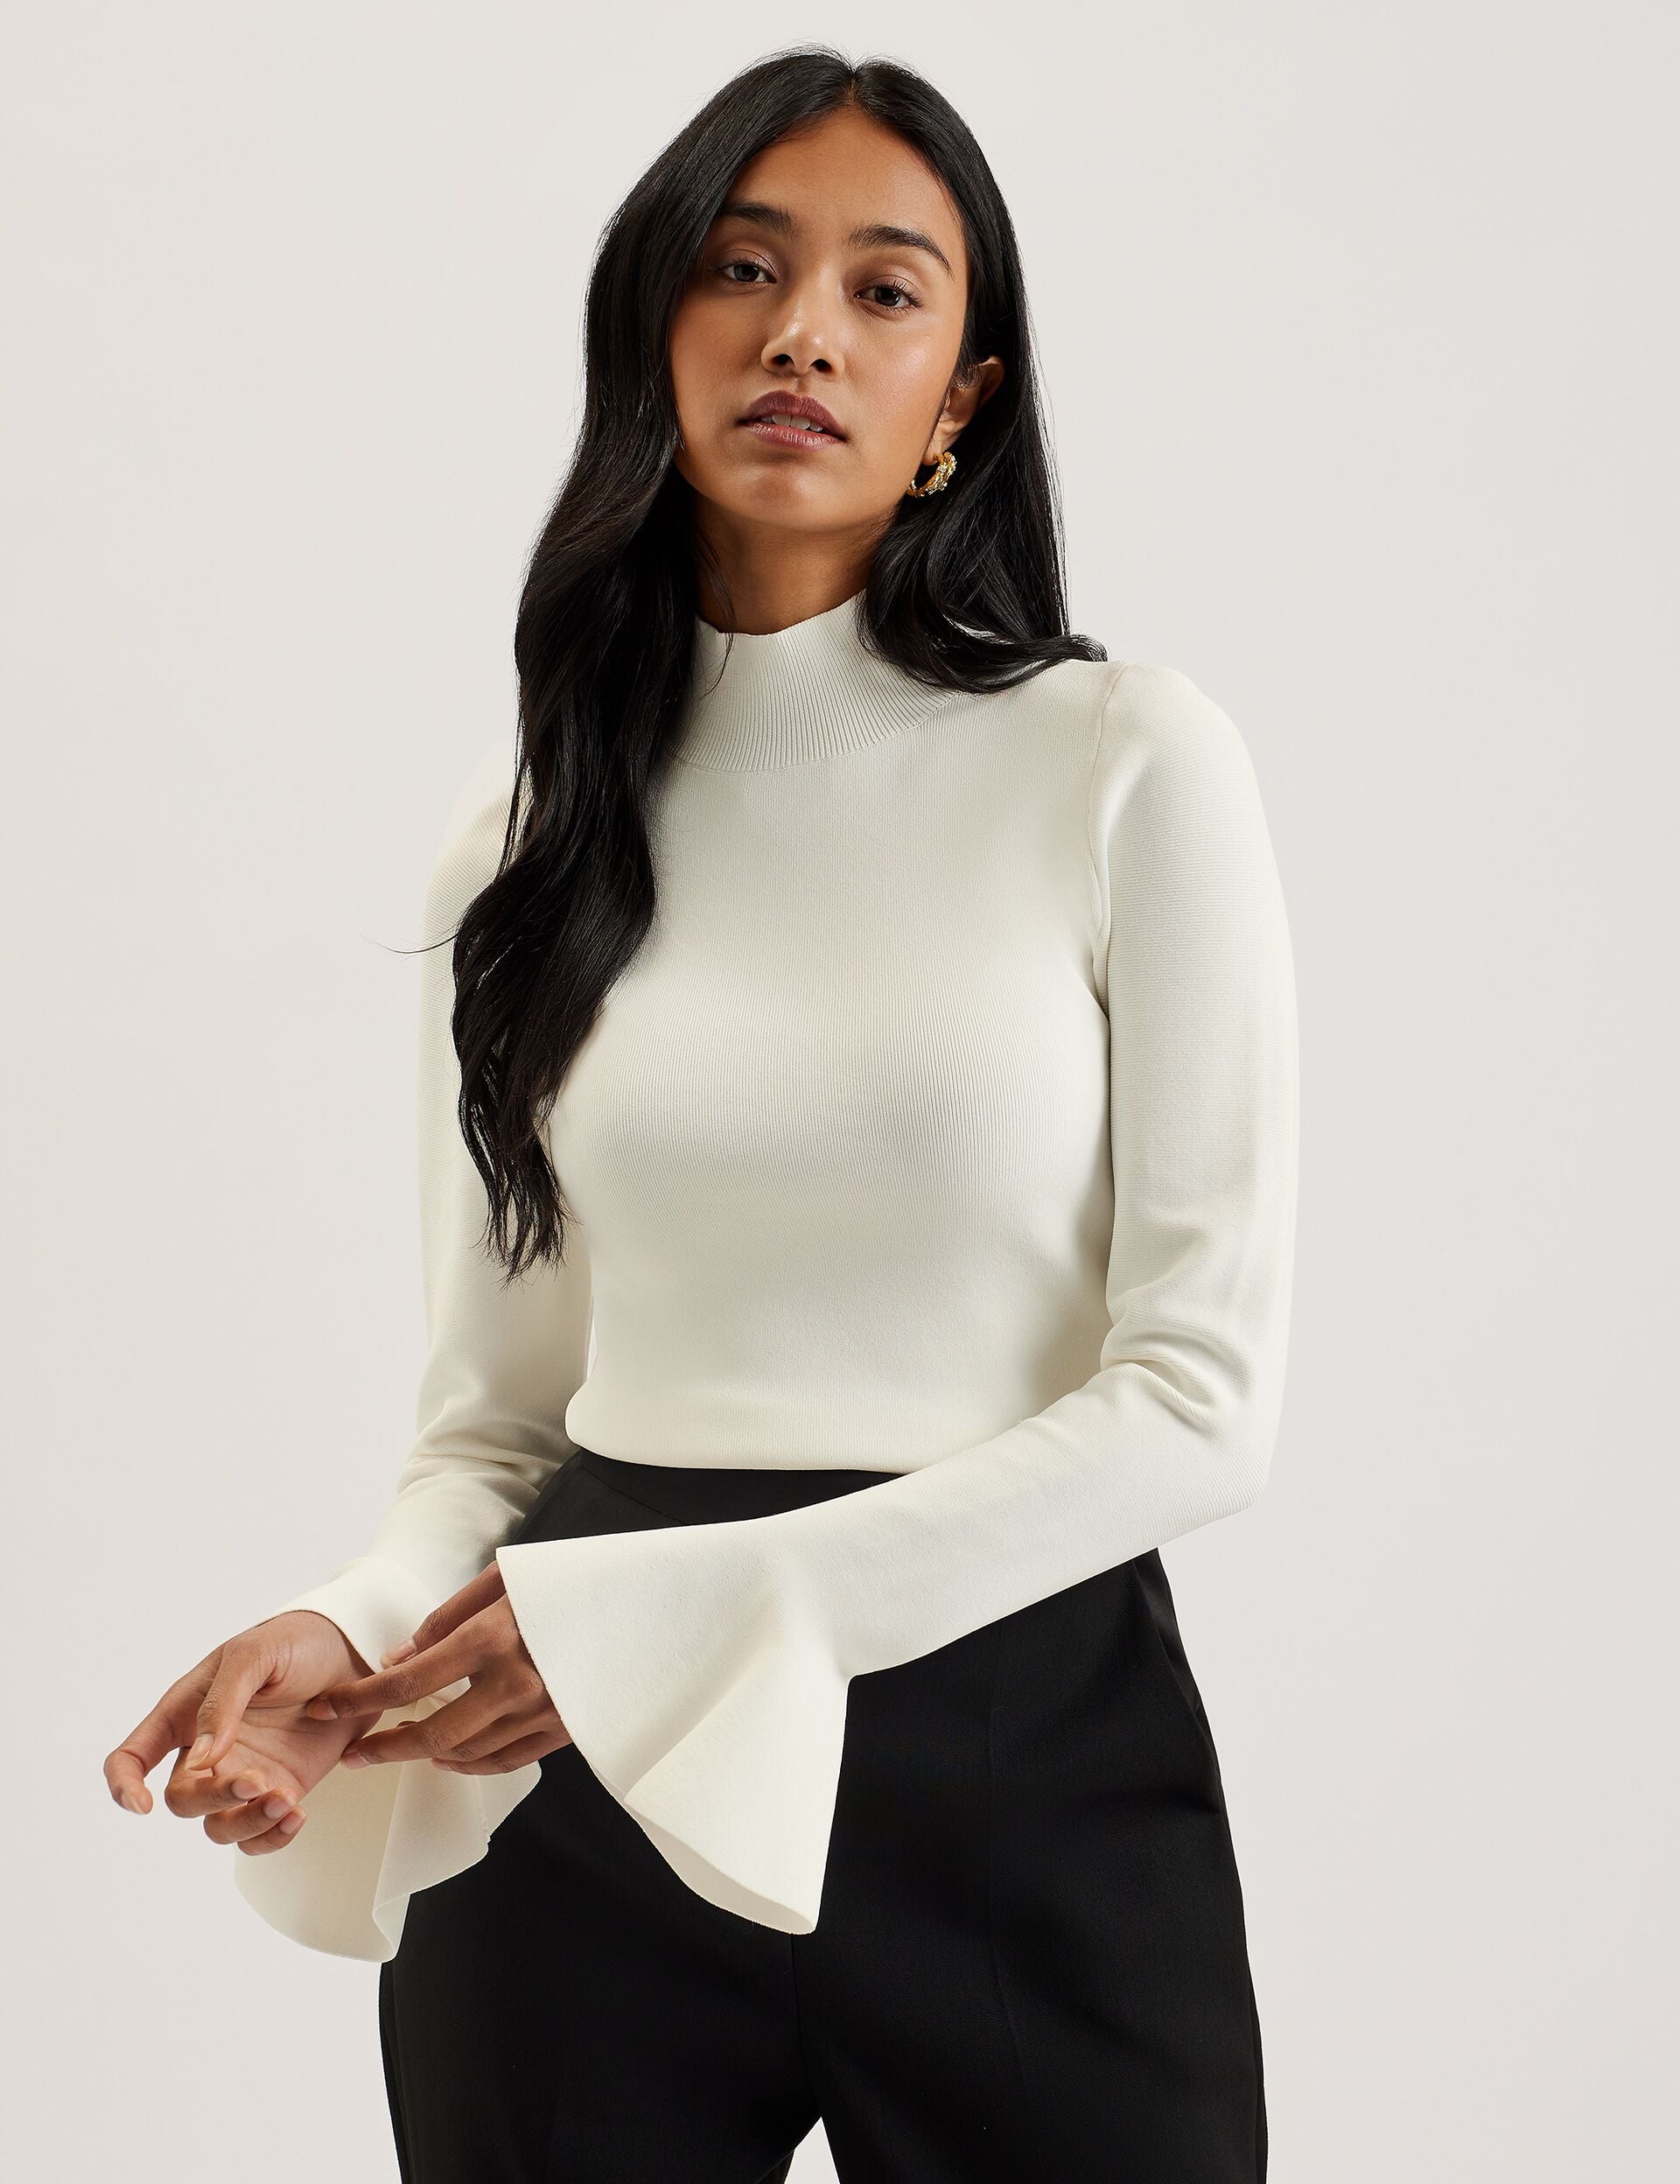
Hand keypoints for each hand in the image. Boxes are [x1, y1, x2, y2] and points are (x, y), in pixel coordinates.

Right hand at [103, 1611, 380, 1854]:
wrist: (354, 1652)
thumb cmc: (297, 1642)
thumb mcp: (255, 1655)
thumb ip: (223, 1703)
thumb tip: (202, 1759)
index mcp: (186, 1712)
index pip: (132, 1756)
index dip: (123, 1785)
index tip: (143, 1806)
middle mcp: (207, 1750)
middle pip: (182, 1799)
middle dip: (214, 1799)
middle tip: (257, 1781)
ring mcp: (243, 1773)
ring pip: (219, 1826)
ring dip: (247, 1823)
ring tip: (286, 1801)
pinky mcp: (279, 1788)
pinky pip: (260, 1834)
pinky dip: (273, 1836)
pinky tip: (297, 1814)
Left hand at [306, 1560, 573, 1774]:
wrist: (647, 1601)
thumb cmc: (570, 1578)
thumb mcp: (505, 1577)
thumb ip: (449, 1617)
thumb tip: (400, 1656)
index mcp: (493, 1638)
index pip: (407, 1682)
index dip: (359, 1700)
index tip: (327, 1708)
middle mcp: (515, 1683)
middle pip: (432, 1733)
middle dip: (385, 1747)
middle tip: (355, 1753)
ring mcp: (543, 1712)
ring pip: (467, 1752)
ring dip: (425, 1756)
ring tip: (399, 1748)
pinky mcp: (566, 1728)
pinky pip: (507, 1761)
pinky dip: (471, 1765)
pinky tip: (449, 1758)